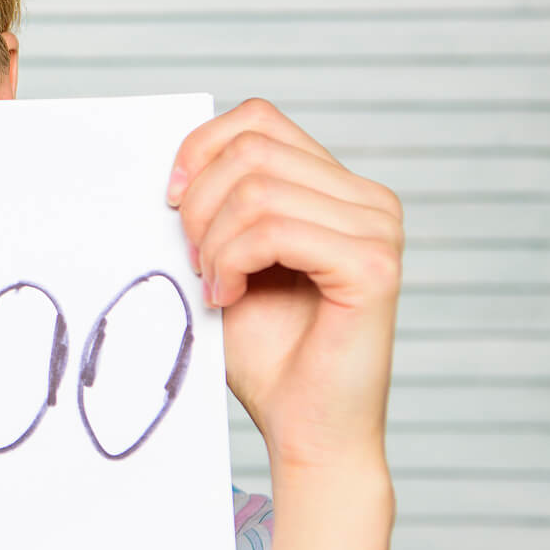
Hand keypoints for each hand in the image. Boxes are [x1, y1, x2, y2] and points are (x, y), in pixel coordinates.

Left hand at [167, 99, 403, 474]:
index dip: (201, 149)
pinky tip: (230, 297)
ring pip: (256, 188)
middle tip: (195, 264)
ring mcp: (379, 229)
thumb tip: (171, 165)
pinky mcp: (372, 266)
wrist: (304, 430)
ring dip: (213, 242)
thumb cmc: (266, 354)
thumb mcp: (227, 260)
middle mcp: (369, 200)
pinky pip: (274, 230)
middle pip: (251, 149)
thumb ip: (216, 206)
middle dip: (199, 206)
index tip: (171, 201)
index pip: (258, 119)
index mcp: (337, 189)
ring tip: (216, 287)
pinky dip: (232, 262)